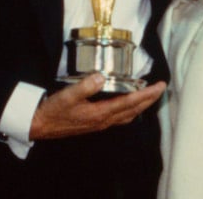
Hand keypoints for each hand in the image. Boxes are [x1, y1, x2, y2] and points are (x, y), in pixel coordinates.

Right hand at [28, 75, 165, 140]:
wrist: (41, 126)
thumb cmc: (53, 111)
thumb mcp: (67, 96)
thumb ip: (85, 86)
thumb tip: (100, 77)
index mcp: (100, 113)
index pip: (129, 103)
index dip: (146, 94)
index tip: (159, 87)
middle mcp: (103, 120)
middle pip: (133, 110)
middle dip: (149, 100)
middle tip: (161, 89)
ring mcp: (100, 123)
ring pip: (128, 115)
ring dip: (141, 105)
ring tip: (150, 95)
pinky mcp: (95, 122)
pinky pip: (119, 117)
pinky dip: (129, 109)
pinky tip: (128, 104)